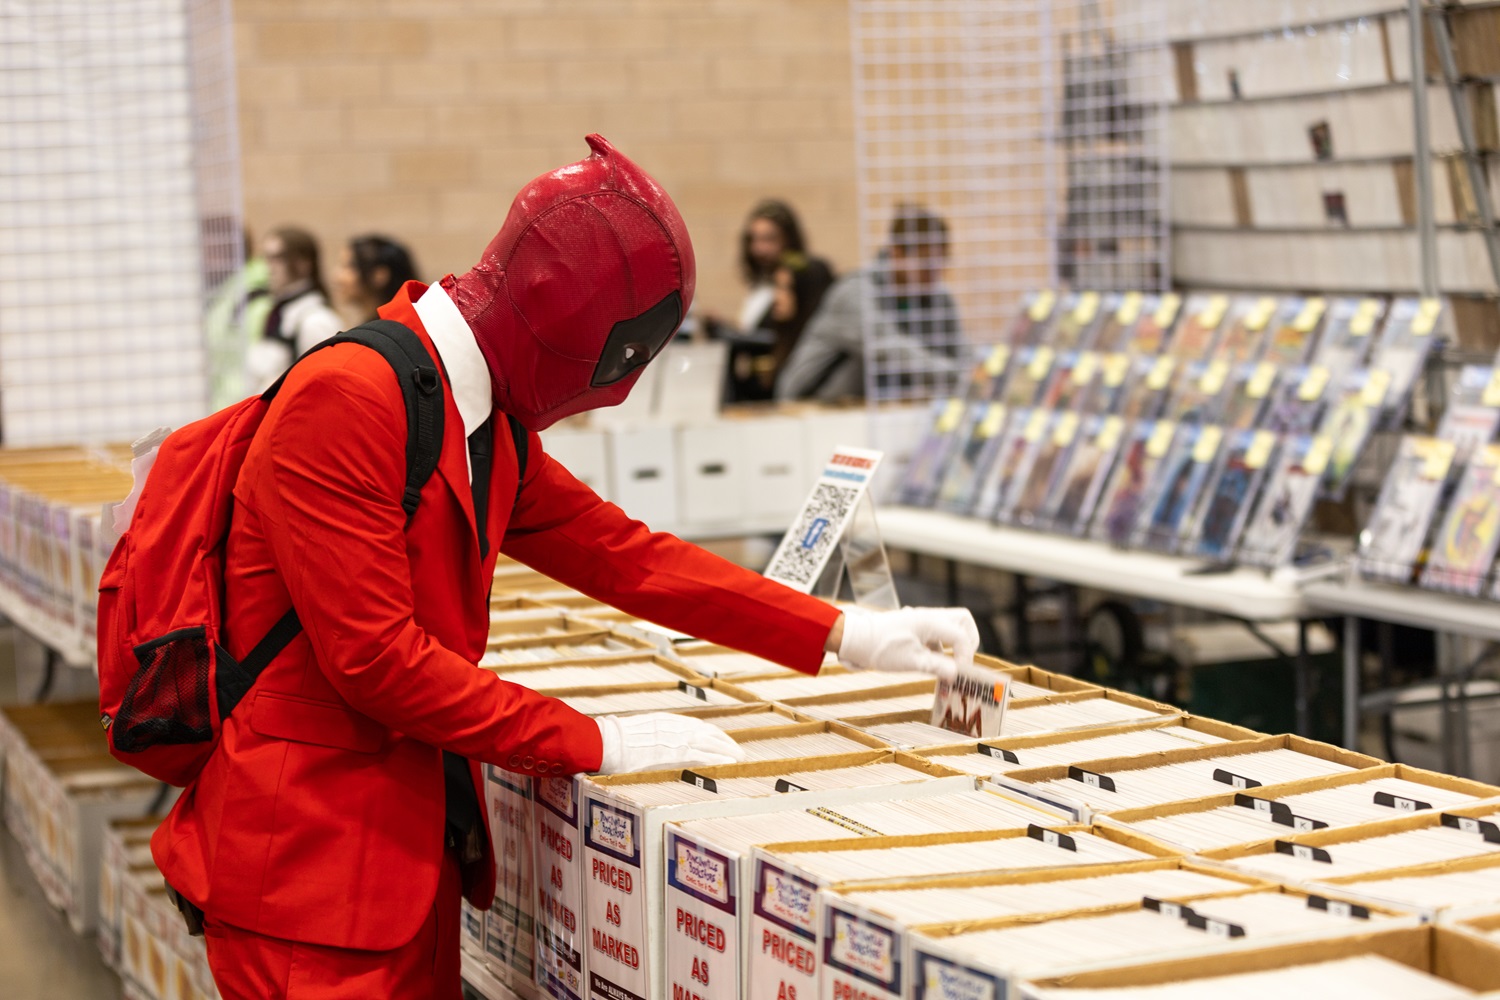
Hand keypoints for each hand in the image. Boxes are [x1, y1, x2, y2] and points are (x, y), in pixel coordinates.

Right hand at [595, 713, 745, 773]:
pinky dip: (718, 758)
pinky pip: (703, 756)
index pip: (697, 725)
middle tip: (738, 751)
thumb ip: (649, 735)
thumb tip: (650, 743)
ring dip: (728, 750)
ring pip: (711, 742)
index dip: (712, 733)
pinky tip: (729, 763)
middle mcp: (675, 726)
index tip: (722, 740)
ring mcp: (676, 739)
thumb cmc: (614, 739)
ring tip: (740, 758)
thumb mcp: (636, 732)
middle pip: (709, 732)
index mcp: (666, 721)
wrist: (608, 741)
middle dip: (725, 741)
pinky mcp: (675, 753)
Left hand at [833, 607, 978, 680]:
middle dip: (969, 640)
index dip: (965, 656)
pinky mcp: (914, 627)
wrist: (856, 640)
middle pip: (963, 620)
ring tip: (948, 666)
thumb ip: (937, 666)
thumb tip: (957, 674)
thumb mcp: (911, 662)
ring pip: (950, 626)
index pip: (962, 636)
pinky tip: (932, 662)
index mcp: (930, 622)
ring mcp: (921, 620)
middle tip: (963, 660)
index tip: (959, 674)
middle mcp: (929, 617)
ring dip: (954, 644)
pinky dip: (940, 646)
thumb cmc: (882, 649)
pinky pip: (936, 633)